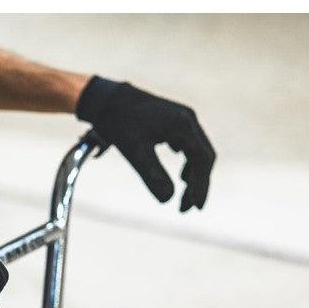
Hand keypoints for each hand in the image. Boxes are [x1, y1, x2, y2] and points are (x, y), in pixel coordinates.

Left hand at [76, 77, 215, 211]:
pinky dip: (186, 163)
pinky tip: (181, 177)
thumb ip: (153, 176)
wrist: (105, 98)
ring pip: (195, 152)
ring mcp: (181, 119)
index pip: (202, 159)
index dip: (201, 185)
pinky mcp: (173, 121)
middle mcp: (188, 119)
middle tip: (186, 208)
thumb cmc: (119, 122)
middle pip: (203, 156)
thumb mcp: (135, 152)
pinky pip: (187, 145)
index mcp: (184, 124)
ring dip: (192, 175)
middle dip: (197, 184)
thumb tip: (167, 200)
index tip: (195, 207)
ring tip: (183, 197)